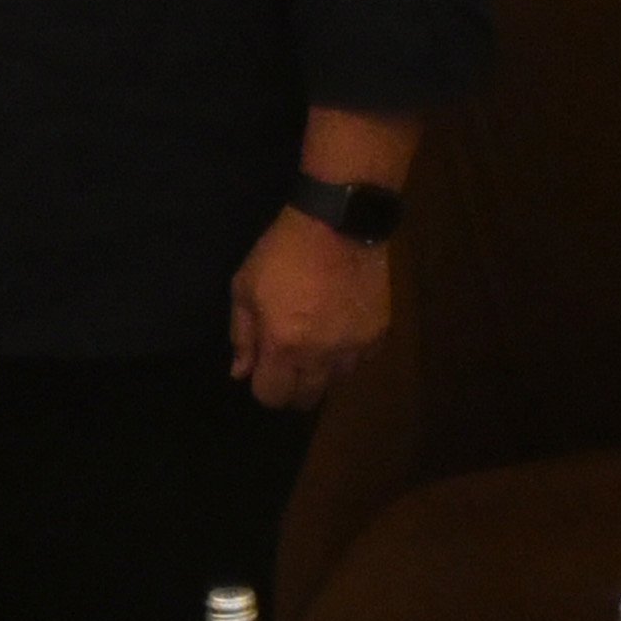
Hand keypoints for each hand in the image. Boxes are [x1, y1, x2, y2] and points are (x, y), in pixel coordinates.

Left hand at [226, 204, 389, 406]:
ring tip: (320, 344)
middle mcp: (321, 354)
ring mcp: (354, 344)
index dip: (264, 386)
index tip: (265, 368)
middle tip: (291, 361)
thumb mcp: (246, 286)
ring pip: (338, 380)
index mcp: (283, 345)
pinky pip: (364, 358)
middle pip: (308, 398)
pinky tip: (343, 330)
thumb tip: (241, 372)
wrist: (339, 221)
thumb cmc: (283, 252)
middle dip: (294, 386)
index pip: (272, 396)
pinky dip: (352, 352)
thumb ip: (242, 335)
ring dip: (325, 370)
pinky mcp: (379, 329)